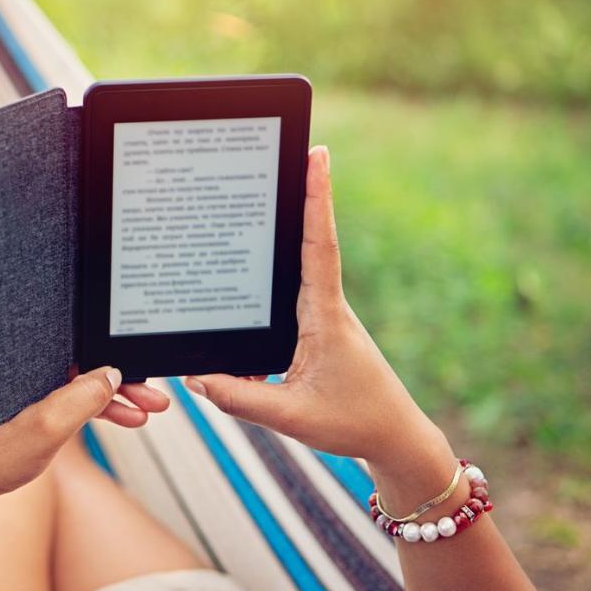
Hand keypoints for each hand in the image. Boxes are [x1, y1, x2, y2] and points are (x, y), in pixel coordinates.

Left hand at [0, 366, 142, 537]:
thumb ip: (81, 399)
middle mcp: (28, 366)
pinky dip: (95, 410)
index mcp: (29, 361)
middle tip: (156, 400)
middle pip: (86, 364)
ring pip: (81, 384)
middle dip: (124, 382)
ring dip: (114, 399)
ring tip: (146, 414)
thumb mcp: (45, 430)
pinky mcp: (28, 403)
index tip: (145, 376)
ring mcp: (28, 385)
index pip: (83, 349)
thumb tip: (111, 374)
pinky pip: (70, 399)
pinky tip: (120, 419)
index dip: (118, 361)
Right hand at [185, 146, 448, 473]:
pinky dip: (271, 287)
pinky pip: (291, 297)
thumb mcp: (290, 416)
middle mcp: (327, 307)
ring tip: (268, 196)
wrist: (394, 440)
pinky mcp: (319, 330)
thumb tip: (196, 378)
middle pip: (309, 241)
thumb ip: (240, 399)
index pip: (319, 247)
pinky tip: (249, 288)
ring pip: (298, 270)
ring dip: (287, 235)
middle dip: (301, 196)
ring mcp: (325, 316)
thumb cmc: (352, 423)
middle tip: (290, 151)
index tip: (317, 156)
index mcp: (325, 317)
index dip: (317, 200)